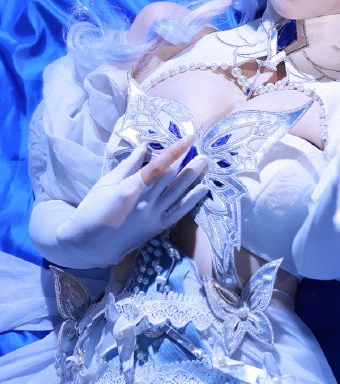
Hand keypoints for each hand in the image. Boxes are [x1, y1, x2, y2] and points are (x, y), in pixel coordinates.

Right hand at [54, 138, 207, 266]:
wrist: (90, 244)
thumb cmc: (93, 209)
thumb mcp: (106, 183)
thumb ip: (129, 165)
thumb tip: (145, 147)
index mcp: (130, 189)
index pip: (158, 166)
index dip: (175, 152)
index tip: (188, 139)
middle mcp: (146, 203)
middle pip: (172, 178)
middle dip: (187, 162)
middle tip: (201, 149)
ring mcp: (154, 216)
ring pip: (179, 193)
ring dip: (193, 177)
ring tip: (205, 162)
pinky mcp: (158, 227)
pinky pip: (180, 212)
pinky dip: (192, 200)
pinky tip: (203, 189)